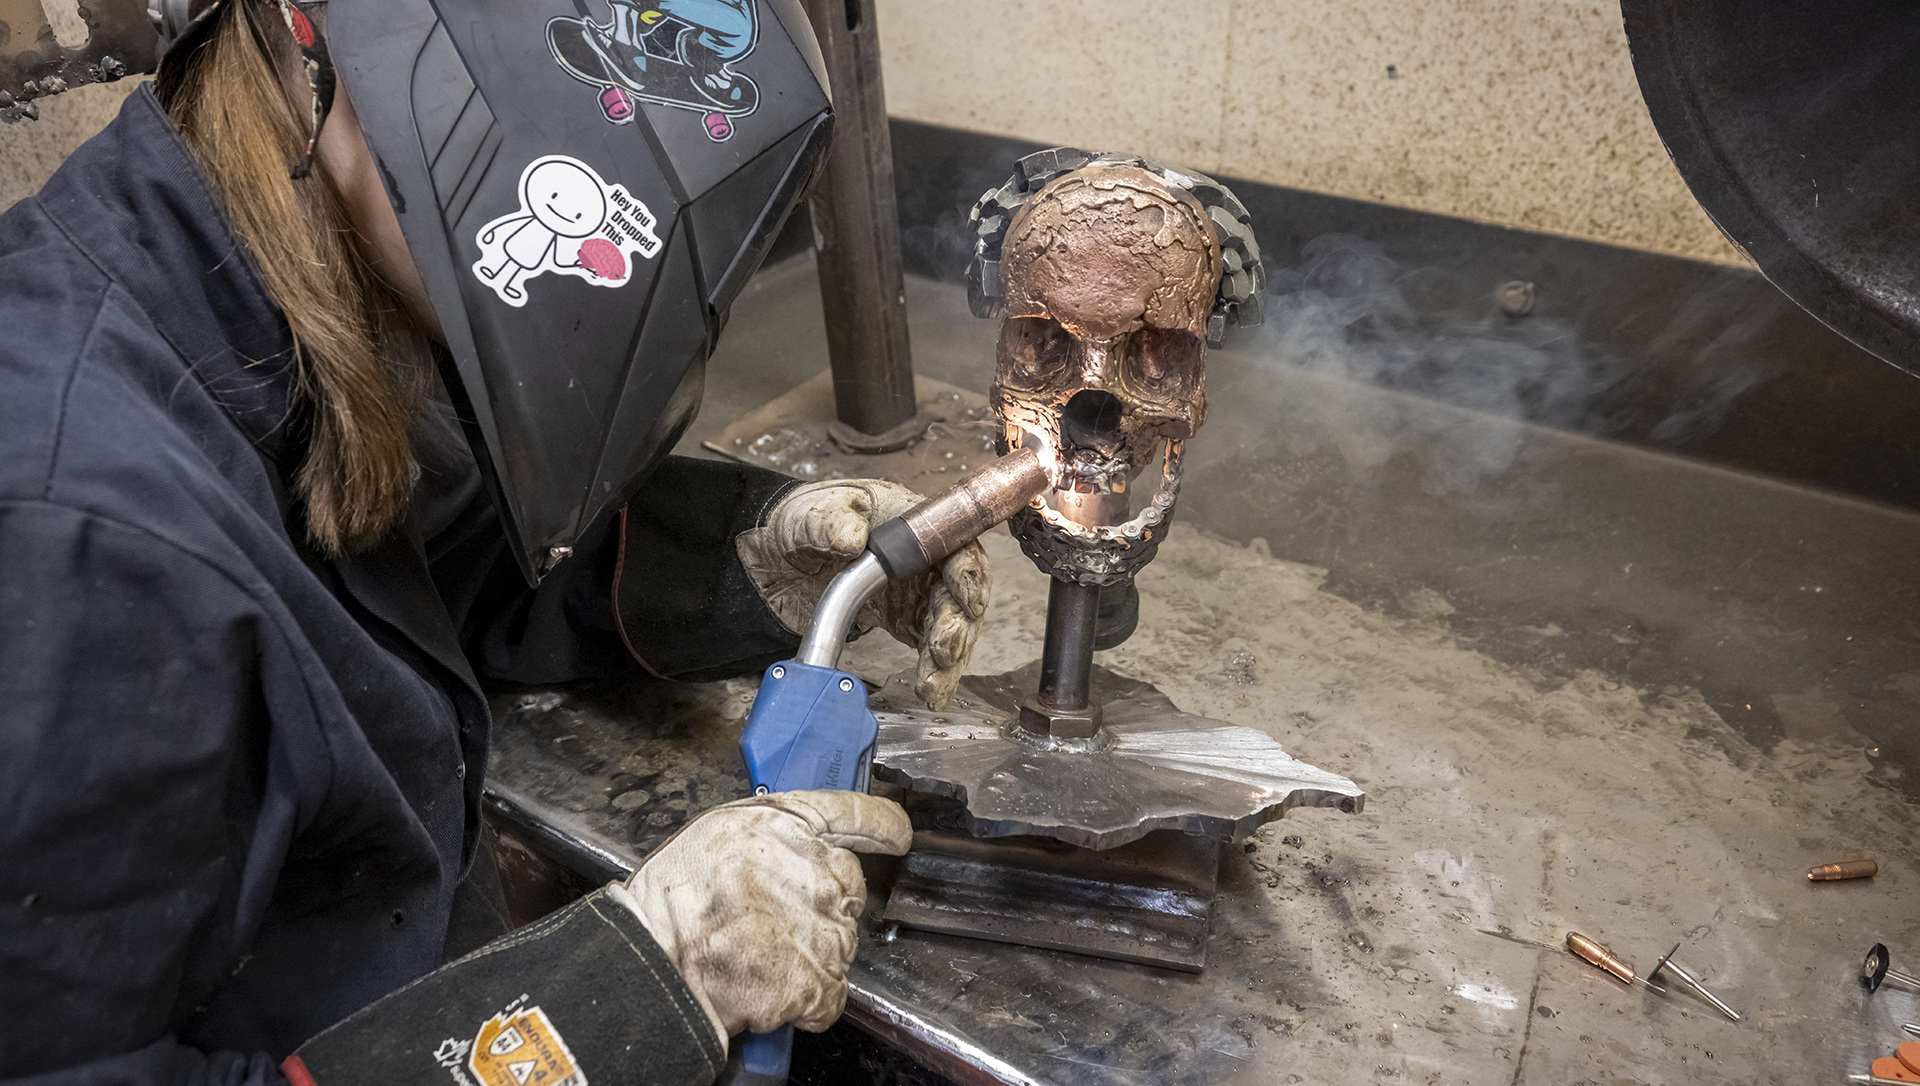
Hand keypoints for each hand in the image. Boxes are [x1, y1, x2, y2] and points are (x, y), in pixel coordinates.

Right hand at [606, 790, 912, 1040]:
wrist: (651, 960)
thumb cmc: (671, 900)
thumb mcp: (719, 833)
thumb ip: (773, 833)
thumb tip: (806, 844)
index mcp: (786, 825)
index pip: (856, 814)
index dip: (882, 825)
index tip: (896, 835)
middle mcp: (814, 870)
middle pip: (850, 887)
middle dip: (824, 906)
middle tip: (775, 920)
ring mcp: (819, 926)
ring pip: (841, 943)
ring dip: (811, 954)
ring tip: (760, 955)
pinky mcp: (816, 977)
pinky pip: (831, 993)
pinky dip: (807, 1000)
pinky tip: (772, 988)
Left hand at [737, 479, 990, 708]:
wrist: (773, 558)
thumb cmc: (801, 523)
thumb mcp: (810, 516)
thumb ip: (830, 522)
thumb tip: (851, 537)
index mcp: (909, 524)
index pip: (955, 546)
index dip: (968, 575)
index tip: (965, 603)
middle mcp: (921, 559)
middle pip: (960, 593)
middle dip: (957, 627)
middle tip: (942, 654)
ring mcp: (915, 593)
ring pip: (950, 627)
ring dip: (947, 659)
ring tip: (932, 686)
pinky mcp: (904, 622)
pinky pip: (929, 648)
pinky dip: (933, 671)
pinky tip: (930, 691)